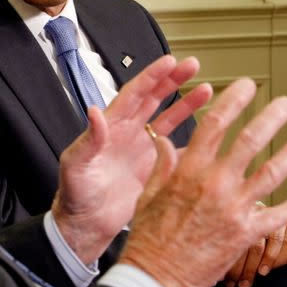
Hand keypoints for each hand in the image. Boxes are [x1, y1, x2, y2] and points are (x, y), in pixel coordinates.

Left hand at [51, 55, 211, 264]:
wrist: (86, 225)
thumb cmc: (75, 194)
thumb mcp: (76, 164)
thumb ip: (88, 139)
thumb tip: (93, 111)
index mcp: (111, 128)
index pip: (134, 94)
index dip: (152, 76)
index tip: (170, 61)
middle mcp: (128, 134)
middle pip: (154, 99)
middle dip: (173, 81)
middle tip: (193, 65)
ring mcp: (142, 150)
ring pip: (168, 120)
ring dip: (186, 104)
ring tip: (207, 89)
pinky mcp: (153, 169)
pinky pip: (176, 149)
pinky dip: (193, 141)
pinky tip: (212, 134)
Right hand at [118, 78, 286, 286]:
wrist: (157, 275)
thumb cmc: (150, 236)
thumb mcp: (149, 193)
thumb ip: (162, 164)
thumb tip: (163, 140)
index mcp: (189, 170)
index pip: (215, 124)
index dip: (233, 101)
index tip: (245, 87)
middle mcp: (215, 184)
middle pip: (250, 141)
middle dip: (271, 118)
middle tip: (284, 104)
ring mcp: (233, 208)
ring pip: (271, 173)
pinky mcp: (246, 233)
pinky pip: (276, 215)